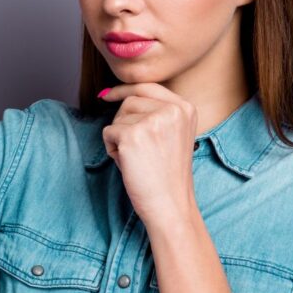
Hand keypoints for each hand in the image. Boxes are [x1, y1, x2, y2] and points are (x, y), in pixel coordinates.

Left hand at [99, 83, 199, 225]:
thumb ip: (156, 112)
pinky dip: (111, 149)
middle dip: (123, 123)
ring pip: (118, 117)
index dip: (124, 90)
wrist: (170, 205)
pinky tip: (129, 164)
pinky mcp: (132, 135)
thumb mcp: (172, 134)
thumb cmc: (166, 174)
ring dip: (119, 138)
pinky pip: (108, 132)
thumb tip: (111, 92)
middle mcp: (172, 110)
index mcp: (185, 108)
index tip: (107, 95)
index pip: (148, 86)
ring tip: (136, 159)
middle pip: (130, 101)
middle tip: (135, 149)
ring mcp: (152, 121)